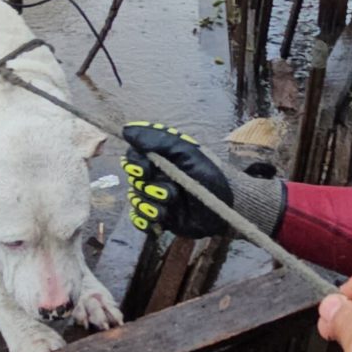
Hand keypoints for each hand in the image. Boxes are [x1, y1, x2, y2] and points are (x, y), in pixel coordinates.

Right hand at [120, 122, 231, 237]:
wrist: (225, 208)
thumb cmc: (210, 175)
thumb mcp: (187, 153)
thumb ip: (158, 140)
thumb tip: (126, 129)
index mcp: (159, 159)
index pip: (131, 158)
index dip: (135, 166)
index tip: (147, 171)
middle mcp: (154, 177)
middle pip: (133, 182)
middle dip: (151, 189)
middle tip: (173, 193)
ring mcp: (155, 199)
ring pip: (135, 202)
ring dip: (153, 206)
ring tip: (173, 208)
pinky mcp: (158, 219)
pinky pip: (139, 221)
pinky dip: (147, 222)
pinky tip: (162, 221)